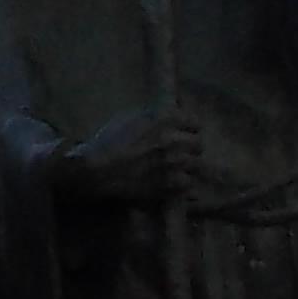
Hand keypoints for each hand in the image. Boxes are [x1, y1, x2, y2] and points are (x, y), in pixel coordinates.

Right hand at [51, 105, 203, 204]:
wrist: (99, 170)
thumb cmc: (109, 141)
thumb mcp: (129, 118)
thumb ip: (153, 116)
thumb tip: (170, 114)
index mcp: (164, 119)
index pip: (195, 122)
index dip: (189, 128)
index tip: (184, 132)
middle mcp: (174, 139)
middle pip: (199, 144)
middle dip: (190, 148)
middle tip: (179, 152)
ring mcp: (175, 164)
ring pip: (196, 165)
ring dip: (187, 166)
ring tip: (176, 168)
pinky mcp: (172, 185)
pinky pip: (189, 183)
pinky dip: (182, 183)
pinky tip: (172, 181)